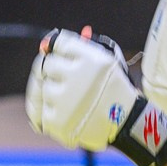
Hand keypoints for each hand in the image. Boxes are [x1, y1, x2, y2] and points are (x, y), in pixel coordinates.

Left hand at [25, 28, 135, 151]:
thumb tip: (45, 42)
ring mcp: (66, 101)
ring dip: (53, 93)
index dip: (61, 51)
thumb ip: (76, 46)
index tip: (68, 59)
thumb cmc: (111, 88)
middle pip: (47, 65)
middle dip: (55, 71)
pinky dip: (51, 113)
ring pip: (42, 87)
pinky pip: (41, 111)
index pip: (60, 43)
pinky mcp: (58, 122)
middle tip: (71, 83)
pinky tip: (68, 114)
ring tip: (73, 101)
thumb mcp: (103, 60)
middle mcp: (78, 78)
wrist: (125, 123)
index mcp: (91, 60)